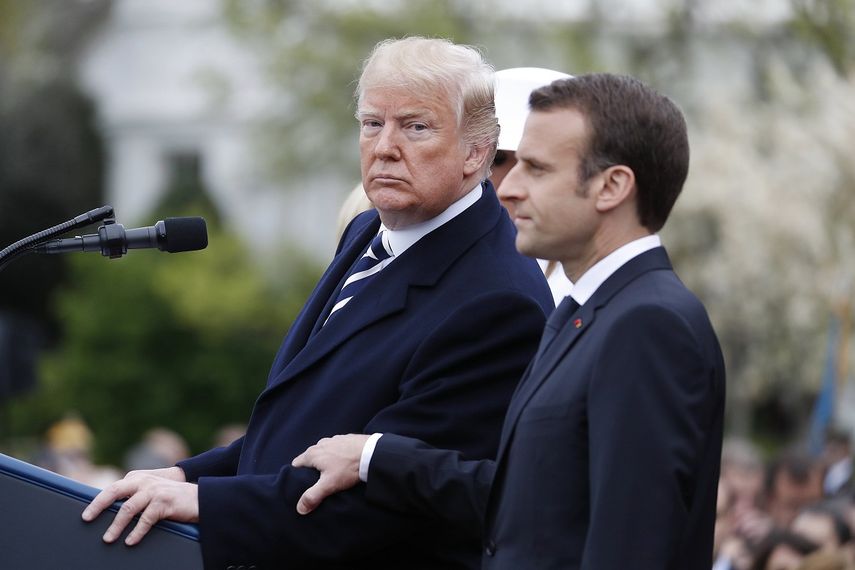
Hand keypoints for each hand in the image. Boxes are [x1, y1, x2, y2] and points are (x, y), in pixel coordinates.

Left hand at [81, 468, 197, 545]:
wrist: (199, 498)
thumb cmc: (172, 499)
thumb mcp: (151, 494)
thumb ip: (134, 497)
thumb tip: (111, 511)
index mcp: (138, 478)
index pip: (112, 488)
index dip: (98, 501)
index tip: (86, 514)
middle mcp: (144, 481)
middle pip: (115, 491)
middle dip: (98, 505)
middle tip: (86, 518)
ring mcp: (154, 490)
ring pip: (128, 508)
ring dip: (116, 525)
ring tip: (108, 538)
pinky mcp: (164, 501)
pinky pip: (145, 519)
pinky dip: (136, 532)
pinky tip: (130, 541)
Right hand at [291, 434, 369, 514]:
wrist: (372, 453)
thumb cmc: (349, 467)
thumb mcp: (329, 484)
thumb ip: (312, 495)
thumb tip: (300, 508)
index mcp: (313, 454)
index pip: (296, 464)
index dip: (297, 475)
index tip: (302, 485)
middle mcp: (321, 444)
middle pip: (309, 458)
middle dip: (311, 469)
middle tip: (317, 482)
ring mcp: (333, 439)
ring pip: (323, 453)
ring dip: (324, 462)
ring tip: (332, 473)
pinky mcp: (345, 439)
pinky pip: (336, 449)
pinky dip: (336, 456)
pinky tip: (344, 464)